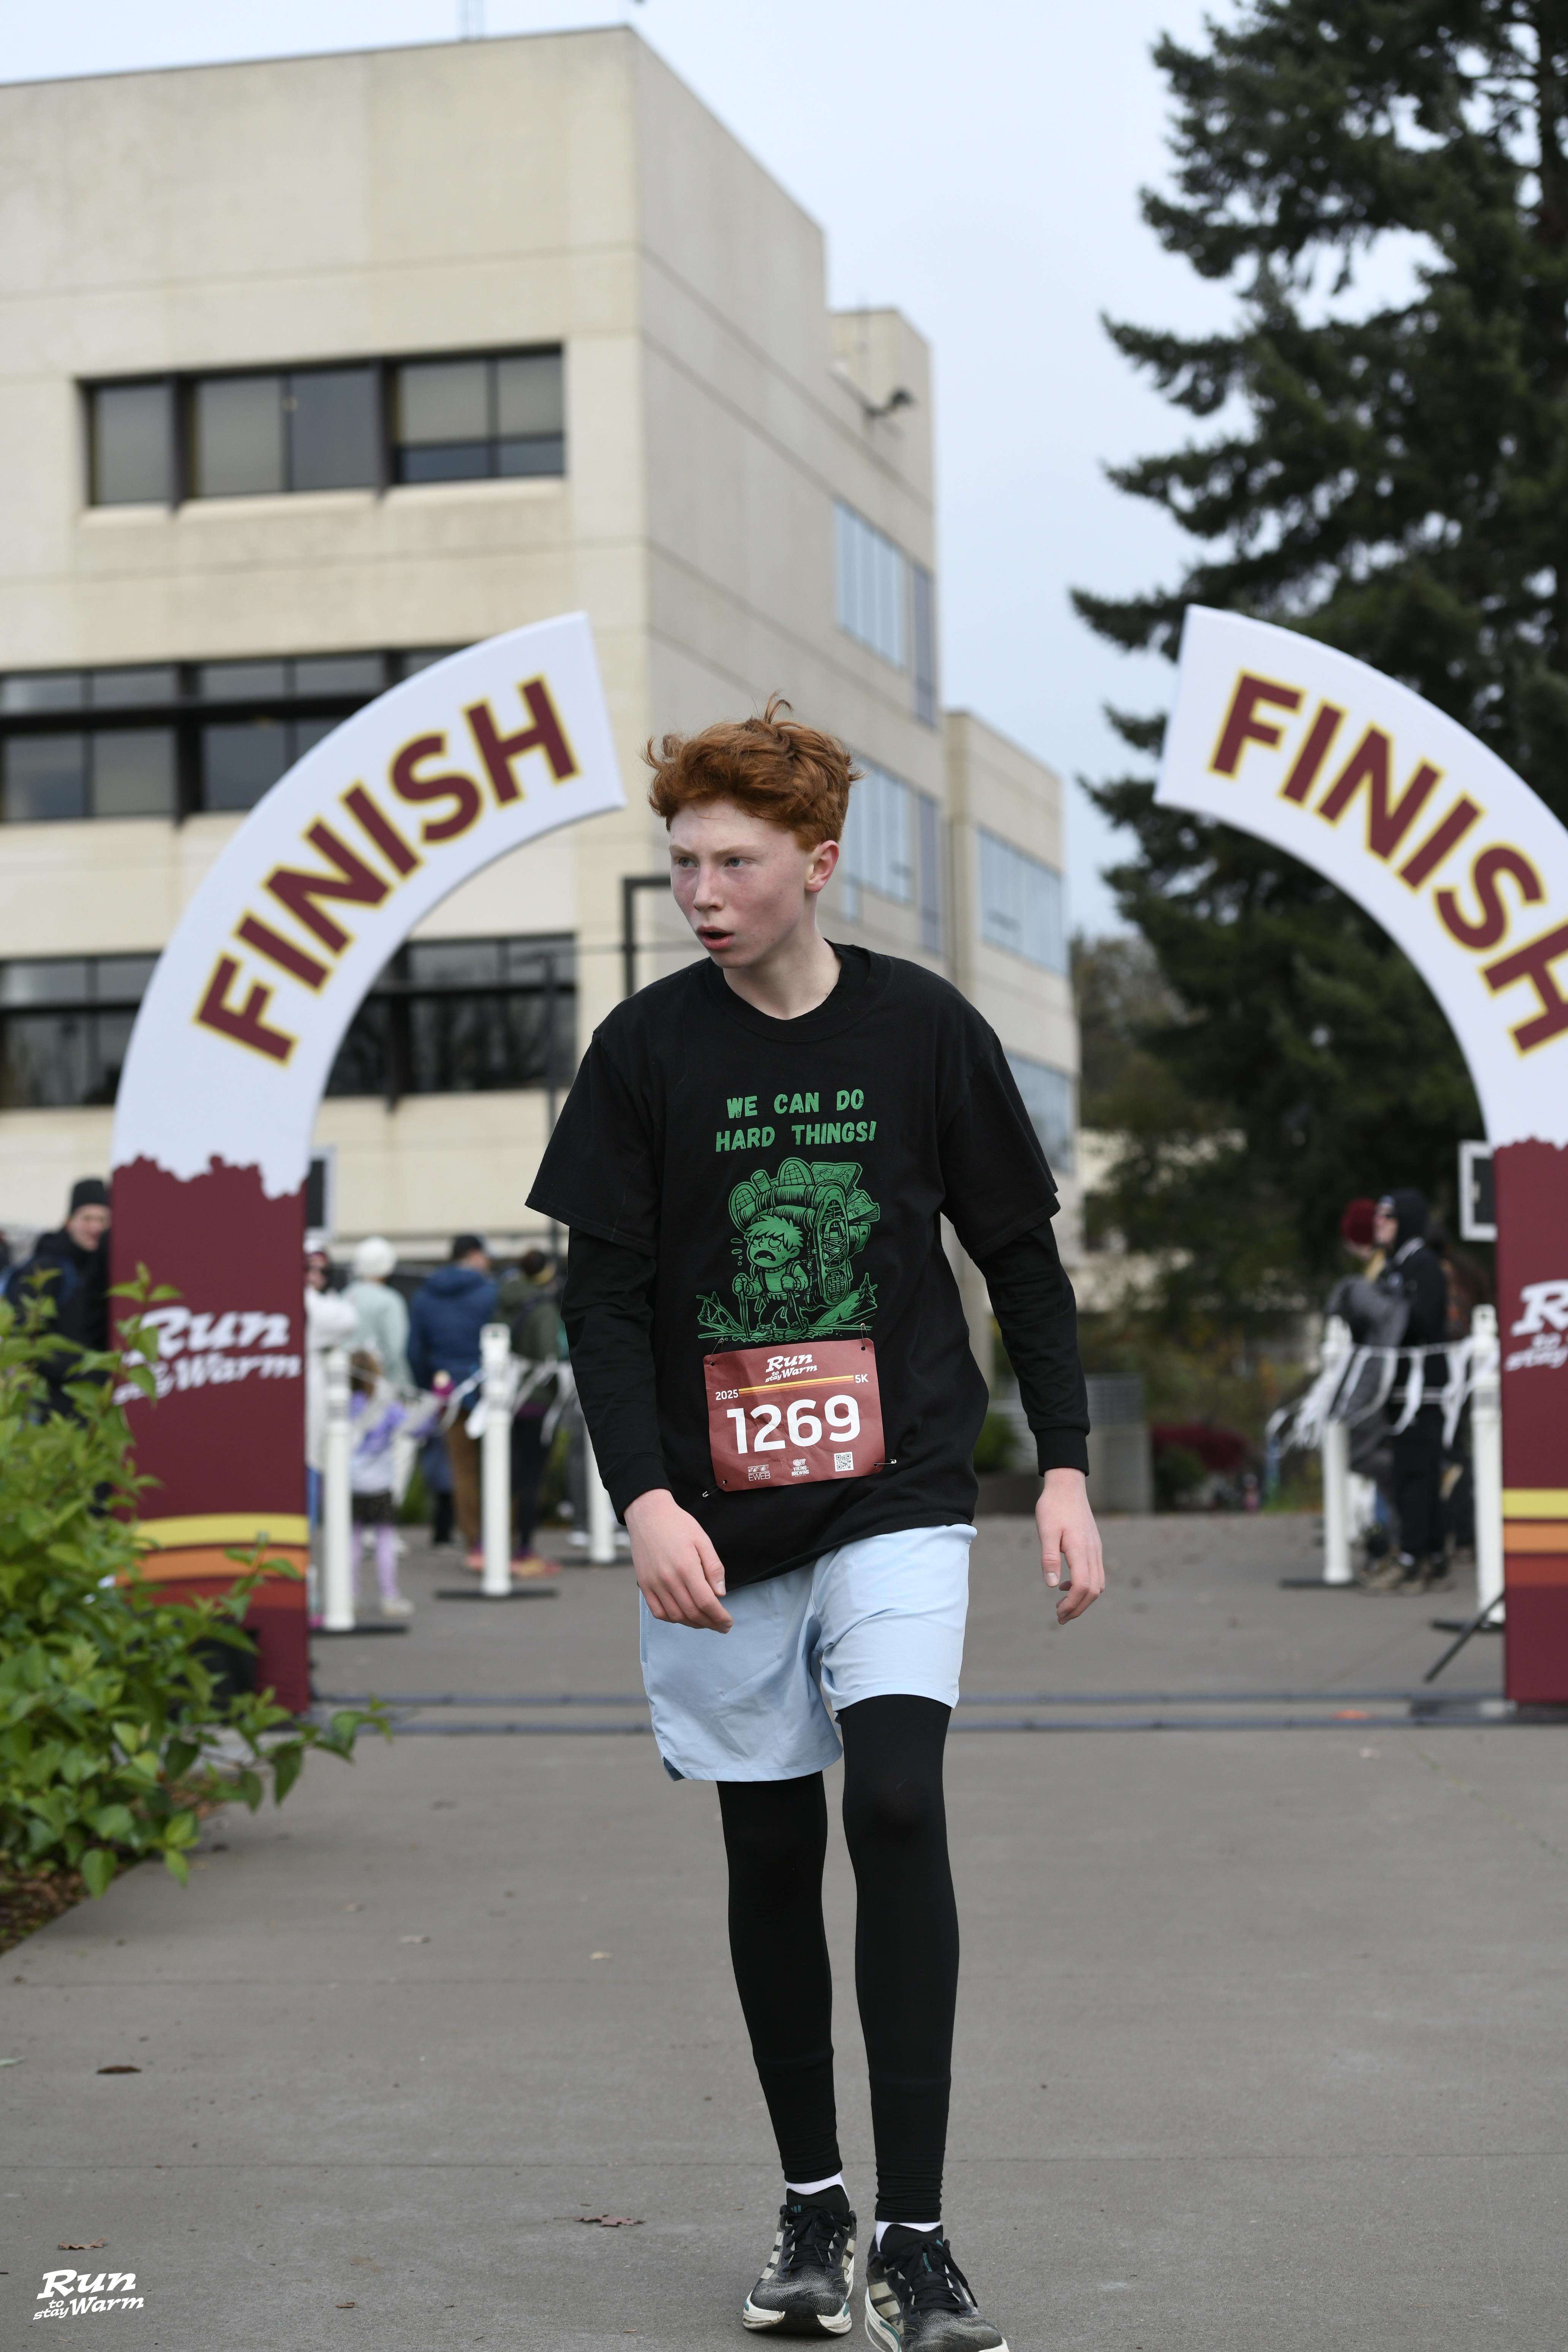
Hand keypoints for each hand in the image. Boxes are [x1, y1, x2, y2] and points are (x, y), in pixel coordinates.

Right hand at [625, 1488, 732, 1631]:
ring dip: (693, 1624)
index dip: (719, 1617)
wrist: (648, 1514)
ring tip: (705, 1622)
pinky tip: (683, 1616)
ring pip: (675, 1615)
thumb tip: (720, 1594)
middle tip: (721, 1626)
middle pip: (692, 1612)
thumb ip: (713, 1568)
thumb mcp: (703, 1540)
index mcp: (686, 1567)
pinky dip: (672, 1619)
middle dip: (710, 1623)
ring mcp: (653, 1583)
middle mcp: (668, 1579)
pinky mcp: (643, 1584)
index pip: (706, 1602)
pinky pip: (657, 1611)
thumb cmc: (678, 1525)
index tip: (728, 1623)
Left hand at [1036, 1467, 1103, 1623]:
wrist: (1067, 1486)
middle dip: (1079, 1608)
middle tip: (1060, 1618)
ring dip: (1083, 1599)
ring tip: (1063, 1606)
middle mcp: (1093, 1551)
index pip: (1083, 1586)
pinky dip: (1084, 1585)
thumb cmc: (1053, 1506)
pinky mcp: (1094, 1546)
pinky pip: (1095, 1573)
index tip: (1058, 1613)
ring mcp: (1096, 1549)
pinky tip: (1065, 1584)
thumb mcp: (1046, 1531)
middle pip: (1094, 1590)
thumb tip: (1053, 1586)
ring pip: (1097, 1583)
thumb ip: (1049, 1558)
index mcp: (1081, 1549)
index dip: (1073, 1604)